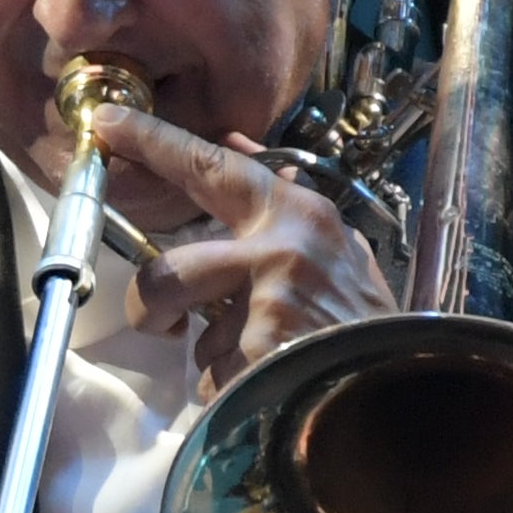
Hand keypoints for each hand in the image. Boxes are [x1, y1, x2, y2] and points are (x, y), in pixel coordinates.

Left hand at [95, 101, 390, 381]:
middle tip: (159, 323)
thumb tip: (236, 141)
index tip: (108, 120)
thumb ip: (283, 200)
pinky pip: (214, 378)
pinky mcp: (264, 352)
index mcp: (297, 213)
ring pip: (193, 337)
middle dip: (152, 307)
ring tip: (251, 364)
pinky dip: (233, 391)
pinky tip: (270, 390)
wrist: (404, 387)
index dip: (154, 143)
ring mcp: (271, 301)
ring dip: (211, 358)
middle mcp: (281, 248)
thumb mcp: (337, 247)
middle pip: (168, 273)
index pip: (210, 166)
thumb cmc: (365, 319)